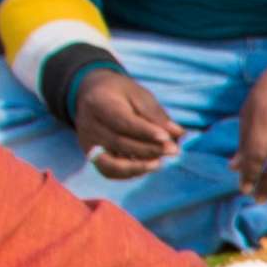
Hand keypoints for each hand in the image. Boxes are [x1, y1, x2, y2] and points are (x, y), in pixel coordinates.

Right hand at [67, 64, 183, 175]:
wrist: (92, 96)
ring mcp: (88, 143)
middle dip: (149, 150)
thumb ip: (156, 115)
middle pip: (119, 143)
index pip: (122, 121)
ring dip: (138, 167)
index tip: (167, 138)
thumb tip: (178, 134)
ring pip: (111, 163)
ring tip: (160, 163)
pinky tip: (147, 166)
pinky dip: (129, 173)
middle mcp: (88, 125)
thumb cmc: (120, 94)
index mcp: (98, 103)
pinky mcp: (91, 156)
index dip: (145, 132)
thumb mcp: (139, 94)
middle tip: (173, 150)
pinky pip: (109, 171)